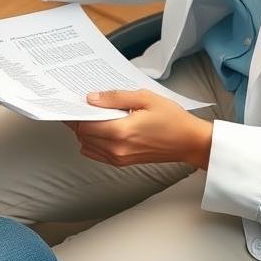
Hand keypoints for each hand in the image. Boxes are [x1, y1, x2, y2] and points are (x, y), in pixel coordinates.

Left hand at [66, 90, 213, 169]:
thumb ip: (115, 98)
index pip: (83, 125)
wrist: (190, 142)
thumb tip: (91, 98)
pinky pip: (97, 154)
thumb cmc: (172, 119)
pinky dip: (93, 142)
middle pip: (83, 135)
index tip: (70, 102)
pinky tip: (101, 128)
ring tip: (93, 115)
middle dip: (79, 120)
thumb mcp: (144, 98)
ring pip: (88, 146)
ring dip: (85, 131)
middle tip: (81, 105)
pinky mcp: (124, 163)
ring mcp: (120, 158)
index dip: (74, 113)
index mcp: (121, 132)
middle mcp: (117, 149)